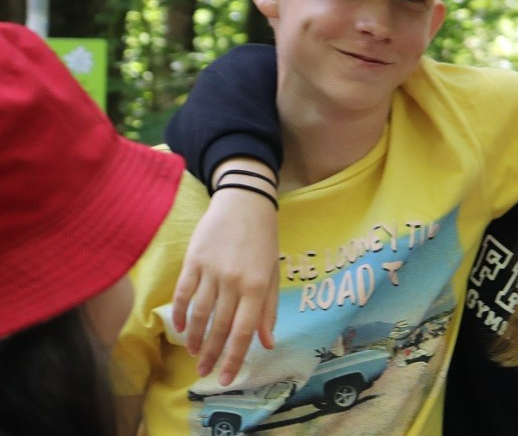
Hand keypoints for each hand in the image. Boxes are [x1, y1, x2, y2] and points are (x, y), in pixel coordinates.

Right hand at [172, 161, 279, 385]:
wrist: (245, 202)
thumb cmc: (263, 239)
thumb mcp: (273, 273)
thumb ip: (267, 309)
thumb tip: (266, 343)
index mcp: (256, 286)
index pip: (243, 331)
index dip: (233, 358)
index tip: (226, 379)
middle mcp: (233, 281)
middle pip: (218, 327)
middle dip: (212, 354)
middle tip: (205, 373)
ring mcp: (211, 270)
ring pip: (198, 314)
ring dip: (195, 338)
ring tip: (194, 353)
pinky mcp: (193, 260)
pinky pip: (183, 293)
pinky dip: (180, 314)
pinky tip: (180, 328)